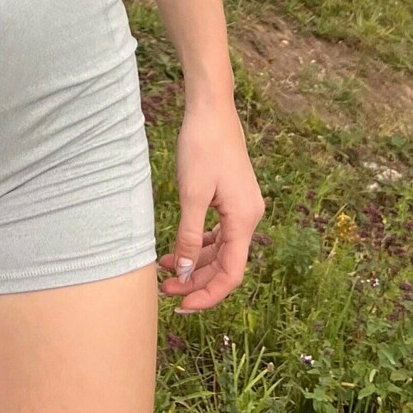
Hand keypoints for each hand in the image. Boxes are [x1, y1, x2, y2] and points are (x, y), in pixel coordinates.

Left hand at [158, 100, 264, 311]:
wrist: (211, 108)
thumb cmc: (202, 145)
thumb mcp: (191, 194)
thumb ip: (188, 236)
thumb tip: (183, 272)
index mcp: (244, 220)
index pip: (231, 274)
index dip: (208, 294)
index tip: (182, 304)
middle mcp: (249, 217)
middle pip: (226, 264)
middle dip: (196, 280)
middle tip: (165, 289)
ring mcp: (241, 208)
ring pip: (220, 249)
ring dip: (194, 263)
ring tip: (164, 270)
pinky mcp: (231, 198)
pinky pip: (218, 232)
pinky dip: (198, 244)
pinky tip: (176, 249)